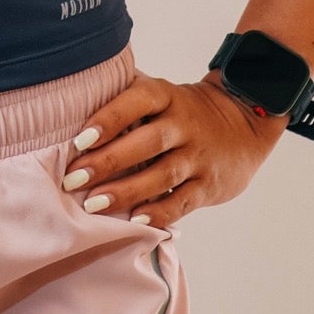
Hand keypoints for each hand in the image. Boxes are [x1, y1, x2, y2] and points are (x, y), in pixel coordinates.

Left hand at [59, 68, 286, 227]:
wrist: (244, 123)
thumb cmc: (181, 110)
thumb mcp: (161, 93)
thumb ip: (124, 97)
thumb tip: (70, 101)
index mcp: (167, 96)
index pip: (138, 102)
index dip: (109, 119)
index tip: (80, 140)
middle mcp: (184, 124)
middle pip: (147, 142)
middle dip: (108, 161)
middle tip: (73, 178)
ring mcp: (199, 156)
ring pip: (163, 174)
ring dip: (126, 191)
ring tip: (93, 204)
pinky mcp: (209, 185)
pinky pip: (182, 200)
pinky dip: (158, 212)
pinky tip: (134, 220)